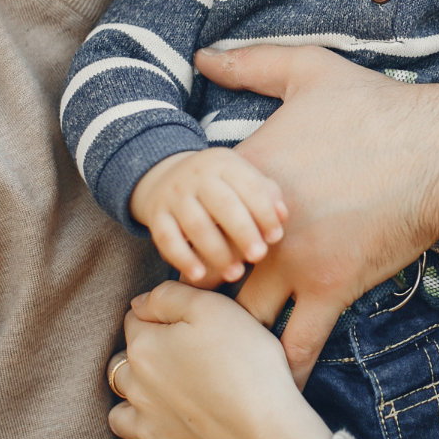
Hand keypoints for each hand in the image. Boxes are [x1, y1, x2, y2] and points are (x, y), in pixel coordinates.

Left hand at [109, 281, 331, 438]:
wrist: (269, 431)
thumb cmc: (247, 363)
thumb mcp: (212, 307)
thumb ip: (169, 296)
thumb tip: (140, 302)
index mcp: (145, 349)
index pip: (134, 320)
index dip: (159, 314)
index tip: (185, 320)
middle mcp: (138, 391)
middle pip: (121, 367)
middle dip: (140, 359)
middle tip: (177, 357)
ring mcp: (152, 432)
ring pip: (122, 417)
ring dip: (135, 408)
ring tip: (165, 401)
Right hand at [130, 149, 287, 287]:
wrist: (167, 176)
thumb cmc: (220, 185)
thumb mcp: (242, 179)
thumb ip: (266, 194)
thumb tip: (282, 216)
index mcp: (224, 163)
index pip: (248, 186)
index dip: (264, 212)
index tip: (276, 237)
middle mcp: (197, 176)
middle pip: (223, 205)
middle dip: (243, 233)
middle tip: (258, 256)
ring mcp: (174, 195)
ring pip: (196, 225)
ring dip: (217, 252)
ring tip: (235, 273)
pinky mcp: (156, 216)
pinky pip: (167, 239)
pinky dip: (183, 259)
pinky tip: (200, 275)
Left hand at [194, 44, 438, 385]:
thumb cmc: (378, 107)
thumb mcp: (310, 70)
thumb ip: (251, 64)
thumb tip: (203, 54)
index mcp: (247, 173)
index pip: (190, 221)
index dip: (187, 238)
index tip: (191, 249)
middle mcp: (260, 224)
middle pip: (205, 277)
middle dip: (199, 295)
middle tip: (198, 310)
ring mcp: (295, 262)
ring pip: (240, 320)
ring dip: (233, 336)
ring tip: (229, 350)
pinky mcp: (332, 289)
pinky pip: (297, 346)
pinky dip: (281, 368)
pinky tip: (272, 384)